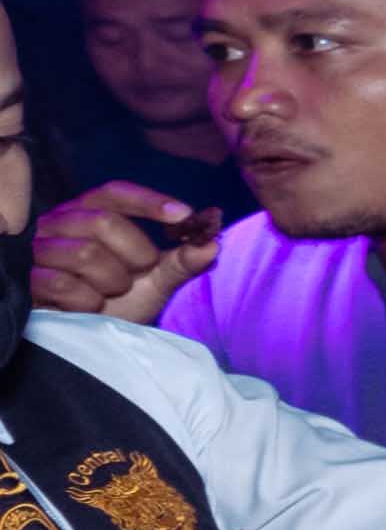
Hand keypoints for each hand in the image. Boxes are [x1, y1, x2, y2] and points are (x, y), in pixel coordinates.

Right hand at [29, 183, 215, 323]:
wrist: (86, 337)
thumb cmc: (118, 301)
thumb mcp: (156, 280)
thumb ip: (183, 260)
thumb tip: (212, 244)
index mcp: (88, 212)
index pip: (115, 193)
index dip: (149, 201)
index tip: (183, 216)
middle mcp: (59, 223)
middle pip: (103, 222)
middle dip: (135, 255)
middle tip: (137, 275)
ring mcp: (39, 250)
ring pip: (85, 253)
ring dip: (112, 282)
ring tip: (109, 293)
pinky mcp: (29, 279)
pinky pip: (66, 285)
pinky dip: (88, 302)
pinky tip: (87, 307)